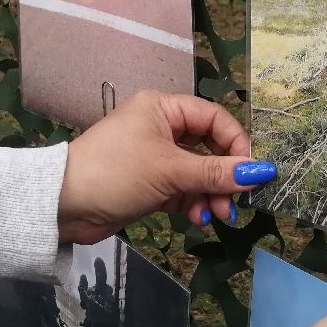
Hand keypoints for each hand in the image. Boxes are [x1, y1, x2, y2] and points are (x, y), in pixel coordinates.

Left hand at [58, 90, 275, 244]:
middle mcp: (160, 128)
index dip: (236, 144)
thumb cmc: (116, 173)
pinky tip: (198, 218)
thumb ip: (217, 173)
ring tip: (218, 215)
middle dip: (224, 176)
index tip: (250, 172)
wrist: (63, 206)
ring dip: (211, 194)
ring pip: (197, 173)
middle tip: (236, 201)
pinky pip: (182, 191)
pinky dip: (193, 204)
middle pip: (208, 148)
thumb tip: (262, 172)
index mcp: (163, 108)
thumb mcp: (171, 170)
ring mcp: (154, 158)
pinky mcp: (149, 185)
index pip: (214, 118)